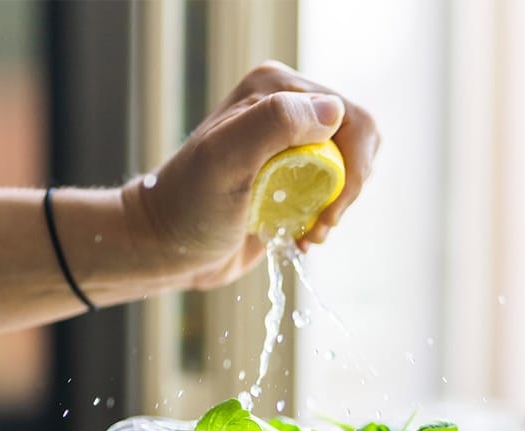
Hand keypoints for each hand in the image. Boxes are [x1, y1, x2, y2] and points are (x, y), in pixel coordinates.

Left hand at [121, 60, 379, 289]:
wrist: (167, 248)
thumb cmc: (190, 205)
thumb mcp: (226, 159)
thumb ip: (275, 123)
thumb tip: (335, 111)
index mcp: (275, 89)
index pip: (348, 117)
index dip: (350, 167)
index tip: (326, 210)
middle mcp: (286, 110)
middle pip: (357, 143)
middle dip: (347, 189)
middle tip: (320, 223)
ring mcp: (290, 146)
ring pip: (349, 170)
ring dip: (336, 209)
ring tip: (308, 232)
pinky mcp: (291, 181)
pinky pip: (332, 193)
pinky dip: (325, 220)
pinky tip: (302, 237)